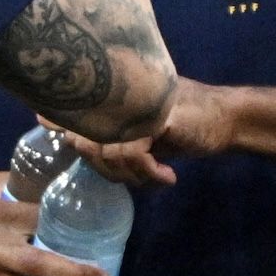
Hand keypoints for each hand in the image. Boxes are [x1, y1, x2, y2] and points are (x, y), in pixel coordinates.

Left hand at [59, 78, 237, 186]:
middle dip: (104, 168)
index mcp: (113, 99)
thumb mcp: (139, 130)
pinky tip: (168, 177)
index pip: (70, 111)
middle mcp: (120, 97)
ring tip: (156, 177)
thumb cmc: (183, 125)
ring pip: (106, 150)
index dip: (56, 122)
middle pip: (82, 140)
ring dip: (132, 175)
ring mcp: (137, 104)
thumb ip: (105, 131)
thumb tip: (52, 124)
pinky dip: (148, 173)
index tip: (46, 122)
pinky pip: (132, 153)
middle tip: (134, 175)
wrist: (229, 119)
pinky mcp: (155, 117)